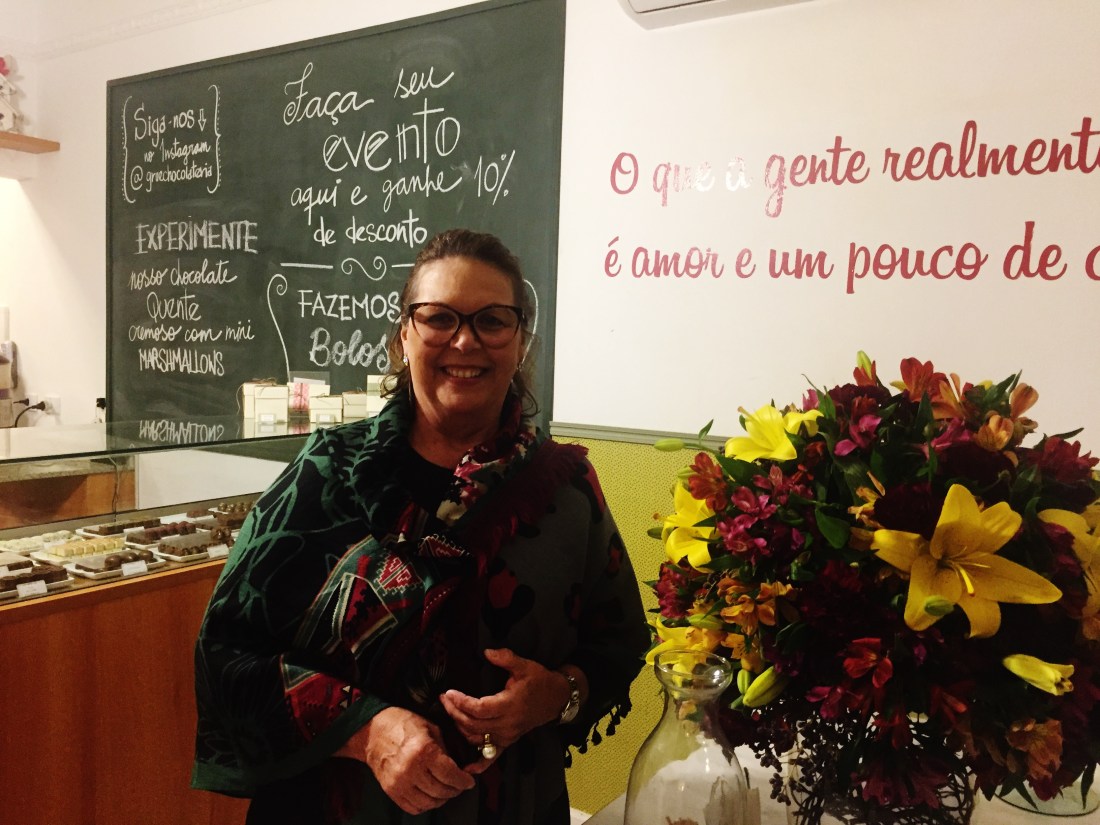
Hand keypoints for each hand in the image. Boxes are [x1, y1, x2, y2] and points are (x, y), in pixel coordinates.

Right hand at [335, 706, 474, 814]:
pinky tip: (430, 795)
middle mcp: (411, 769)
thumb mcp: (430, 728)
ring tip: (446, 790)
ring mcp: (399, 783)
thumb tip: (460, 766)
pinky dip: (426, 804)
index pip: (450, 775)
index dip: (464, 781)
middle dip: (455, 790)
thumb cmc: (403, 724)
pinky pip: (413, 807)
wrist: (373, 731)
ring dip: (442, 799)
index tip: (469, 781)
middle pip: (441, 790)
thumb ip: (446, 748)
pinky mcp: (390, 791)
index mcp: (423, 751)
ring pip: (429, 802)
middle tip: (460, 785)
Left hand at [439, 648, 574, 764]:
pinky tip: (467, 767)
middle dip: (454, 712)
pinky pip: (492, 756)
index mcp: (509, 705)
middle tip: (444, 699)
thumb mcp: (525, 665)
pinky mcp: (508, 741)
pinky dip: (479, 764)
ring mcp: (507, 735)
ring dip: (460, 727)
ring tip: (450, 712)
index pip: (479, 708)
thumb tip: (487, 652)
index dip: (461, 702)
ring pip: (476, 738)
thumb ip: (505, 657)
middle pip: (473, 724)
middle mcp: (507, 724)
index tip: (449, 693)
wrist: (556, 699)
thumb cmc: (540, 682)